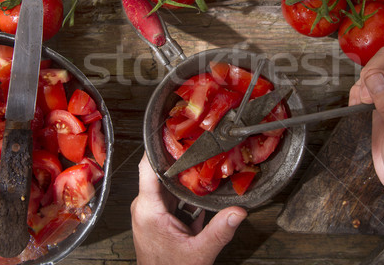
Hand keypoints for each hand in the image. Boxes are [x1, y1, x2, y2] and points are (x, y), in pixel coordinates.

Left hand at [130, 152, 247, 264]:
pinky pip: (171, 196)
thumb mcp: (199, 253)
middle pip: (161, 171)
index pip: (147, 167)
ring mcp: (150, 212)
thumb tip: (238, 212)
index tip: (168, 130)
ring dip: (185, 176)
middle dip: (181, 159)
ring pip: (168, 183)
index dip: (157, 146)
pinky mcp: (157, 217)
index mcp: (149, 210)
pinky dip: (186, 192)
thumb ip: (220, 231)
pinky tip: (201, 189)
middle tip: (200, 145)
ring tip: (205, 163)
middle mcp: (145, 207)